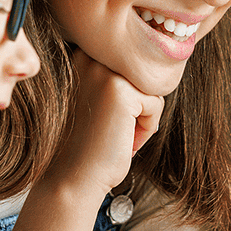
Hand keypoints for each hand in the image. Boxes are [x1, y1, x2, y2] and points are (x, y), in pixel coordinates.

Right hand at [43, 51, 164, 193]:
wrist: (73, 177)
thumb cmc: (88, 141)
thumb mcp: (98, 96)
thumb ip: (117, 76)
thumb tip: (158, 66)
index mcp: (82, 54)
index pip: (131, 66)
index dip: (129, 97)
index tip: (107, 118)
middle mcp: (89, 57)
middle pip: (142, 75)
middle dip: (137, 106)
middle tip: (114, 129)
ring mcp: (103, 72)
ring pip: (151, 89)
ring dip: (143, 117)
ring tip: (118, 135)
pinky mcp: (120, 91)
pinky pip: (156, 104)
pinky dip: (147, 128)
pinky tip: (124, 141)